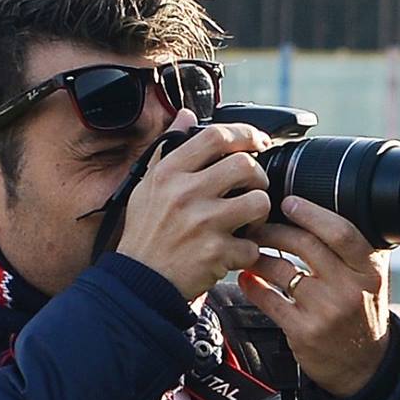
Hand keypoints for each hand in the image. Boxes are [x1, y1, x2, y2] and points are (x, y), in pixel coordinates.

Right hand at [114, 112, 271, 301]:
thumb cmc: (144, 235)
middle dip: (258, 175)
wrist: (138, 283)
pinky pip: (252, 245)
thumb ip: (167, 150)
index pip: (215, 136)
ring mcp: (202, 224)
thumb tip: (184, 116)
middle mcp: (185, 194)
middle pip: (244, 165)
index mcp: (169, 174)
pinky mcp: (216, 253)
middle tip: (255, 187)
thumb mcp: (146, 187)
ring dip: (261, 211)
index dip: (245, 134)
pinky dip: (249, 251)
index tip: (258, 141)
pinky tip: (236, 252)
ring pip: (258, 201)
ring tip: (250, 219)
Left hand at [236, 197, 391, 397]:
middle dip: (275, 230)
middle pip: (305, 246)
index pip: (340, 232)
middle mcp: (349, 289)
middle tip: (257, 224)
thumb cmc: (362, 313)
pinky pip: (269, 300)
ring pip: (282, 272)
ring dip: (259, 257)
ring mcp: (326, 312)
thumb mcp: (372, 278)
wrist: (363, 365)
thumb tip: (320, 208)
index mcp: (369, 269)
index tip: (288, 203)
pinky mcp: (304, 332)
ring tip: (249, 250)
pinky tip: (246, 277)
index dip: (311, 213)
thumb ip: (354, 248)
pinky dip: (252, 285)